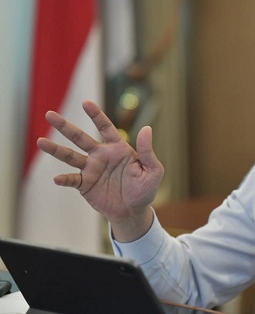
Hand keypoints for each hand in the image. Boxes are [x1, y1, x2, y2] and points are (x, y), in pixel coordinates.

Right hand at [37, 100, 163, 240]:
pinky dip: (64, 179)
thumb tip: (147, 128)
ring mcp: (91, 169)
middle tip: (49, 114)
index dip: (96, 115)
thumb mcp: (153, 170)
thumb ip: (147, 150)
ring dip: (55, 149)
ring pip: (70, 156)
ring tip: (40, 141)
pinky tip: (57, 178)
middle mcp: (101, 155)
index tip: (86, 102)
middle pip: (80, 137)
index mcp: (118, 148)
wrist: (133, 211)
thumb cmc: (145, 189)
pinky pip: (72, 179)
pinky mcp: (85, 185)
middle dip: (65, 126)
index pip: (105, 127)